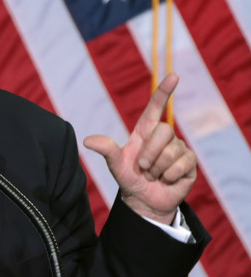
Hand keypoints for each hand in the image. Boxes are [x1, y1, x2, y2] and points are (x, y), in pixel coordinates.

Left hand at [83, 73, 196, 224]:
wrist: (143, 200)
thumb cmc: (129, 178)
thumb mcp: (115, 164)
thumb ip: (105, 150)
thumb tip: (87, 140)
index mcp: (145, 131)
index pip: (156, 107)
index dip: (164, 91)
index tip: (173, 76)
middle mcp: (164, 137)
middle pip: (164, 131)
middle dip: (150, 153)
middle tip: (143, 168)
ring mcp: (179, 149)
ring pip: (172, 150)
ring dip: (158, 167)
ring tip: (153, 175)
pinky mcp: (189, 163)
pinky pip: (183, 163)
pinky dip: (170, 175)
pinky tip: (166, 180)